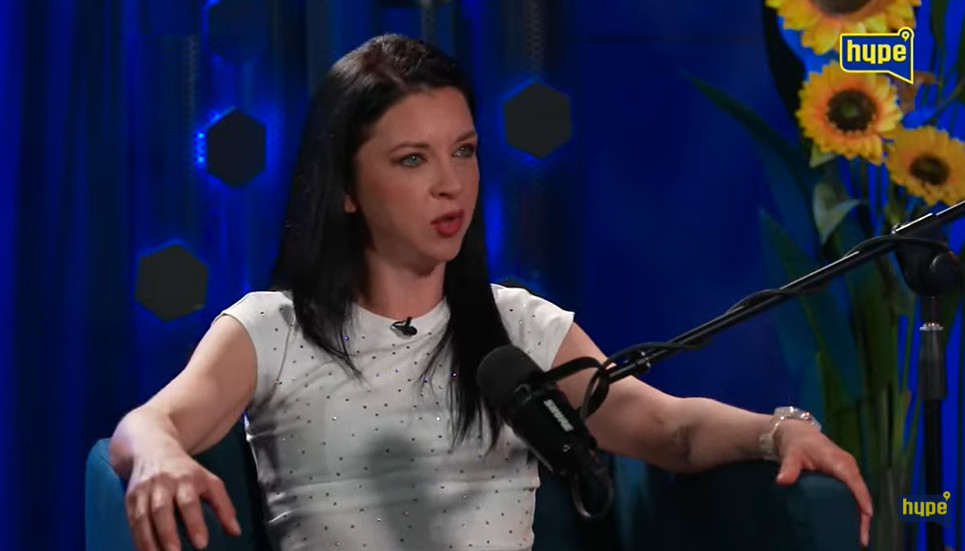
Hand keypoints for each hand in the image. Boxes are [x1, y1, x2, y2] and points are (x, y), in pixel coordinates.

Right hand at [125, 450, 240, 550]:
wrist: (153, 449)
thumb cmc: (187, 472)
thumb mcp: (210, 482)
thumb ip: (223, 506)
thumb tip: (236, 532)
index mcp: (186, 479)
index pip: (190, 502)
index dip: (195, 523)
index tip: (201, 544)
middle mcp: (163, 484)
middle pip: (162, 510)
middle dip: (167, 534)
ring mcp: (144, 490)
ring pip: (143, 518)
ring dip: (149, 541)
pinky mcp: (130, 498)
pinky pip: (132, 522)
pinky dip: (138, 539)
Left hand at [773, 420, 872, 547]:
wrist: (797, 433)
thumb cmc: (796, 443)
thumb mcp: (791, 454)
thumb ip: (789, 468)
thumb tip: (782, 481)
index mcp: (839, 462)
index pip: (855, 483)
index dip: (862, 500)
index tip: (866, 517)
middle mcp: (848, 466)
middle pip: (861, 493)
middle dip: (864, 516)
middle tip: (861, 538)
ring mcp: (848, 471)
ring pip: (860, 495)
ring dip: (861, 514)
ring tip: (859, 536)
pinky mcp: (845, 475)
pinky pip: (854, 493)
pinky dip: (856, 507)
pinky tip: (852, 522)